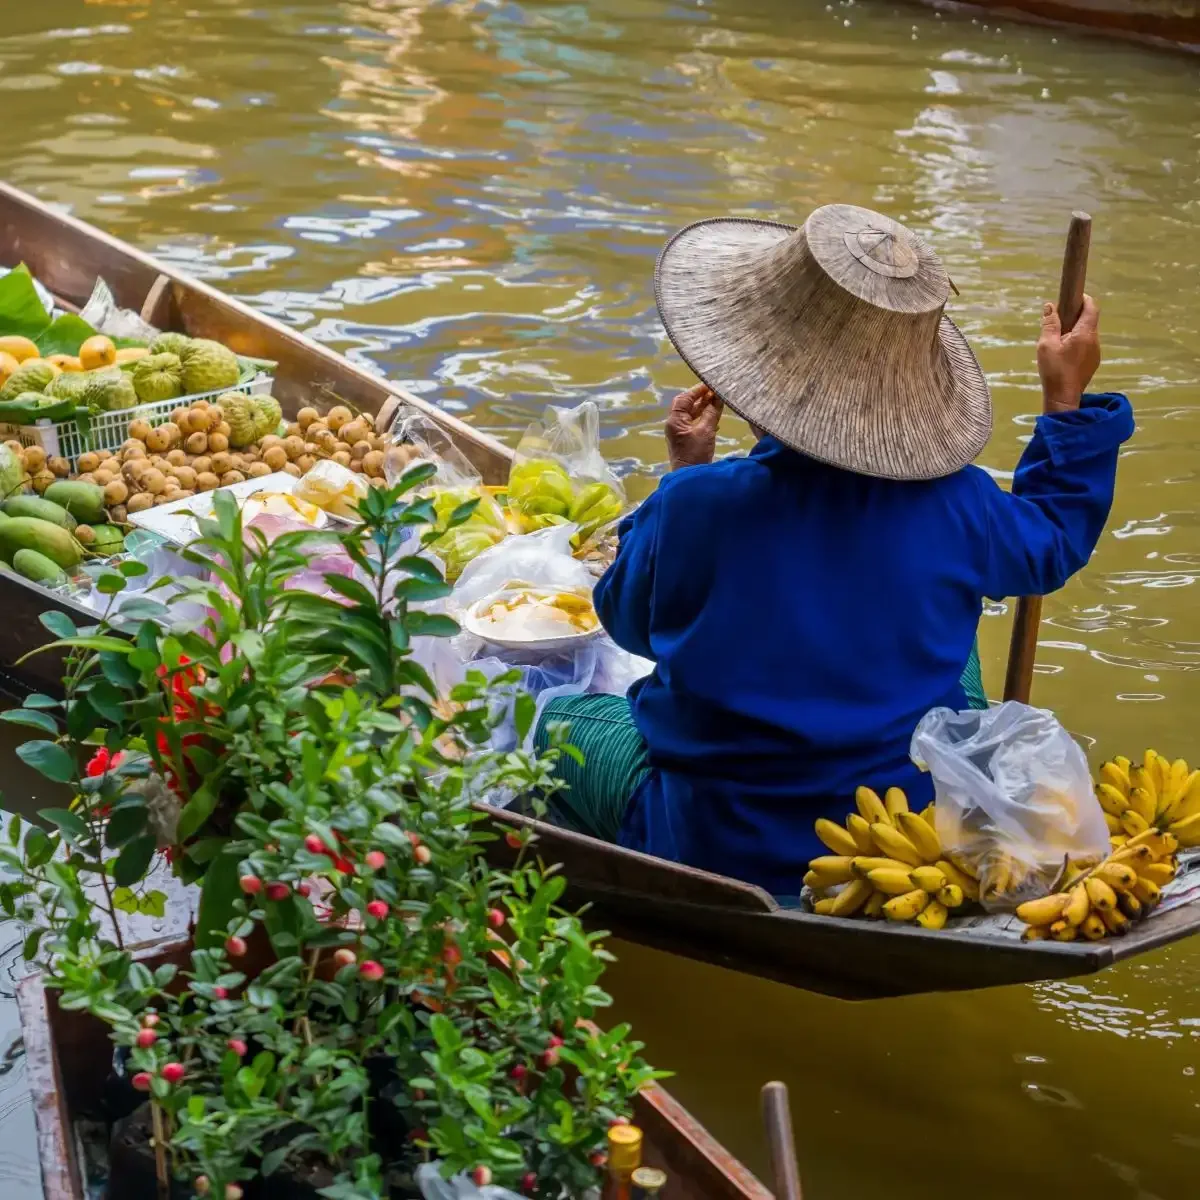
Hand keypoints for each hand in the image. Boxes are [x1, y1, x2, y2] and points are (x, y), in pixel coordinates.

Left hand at [666, 383, 722, 469]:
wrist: (691, 477)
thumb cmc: (696, 454)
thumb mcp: (706, 431)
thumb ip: (712, 413)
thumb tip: (718, 397)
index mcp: (675, 420)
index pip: (684, 398)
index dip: (697, 390)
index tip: (710, 385)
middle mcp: (675, 424)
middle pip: (687, 405)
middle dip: (701, 398)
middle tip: (716, 391)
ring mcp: (680, 432)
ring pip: (692, 414)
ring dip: (704, 407)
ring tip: (718, 401)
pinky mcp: (687, 440)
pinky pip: (695, 424)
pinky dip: (705, 418)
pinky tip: (716, 417)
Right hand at [1037, 294, 1100, 413]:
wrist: (1063, 397)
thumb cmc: (1054, 370)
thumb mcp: (1046, 345)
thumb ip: (1049, 324)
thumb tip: (1050, 306)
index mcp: (1085, 333)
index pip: (1091, 307)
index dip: (1083, 299)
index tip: (1071, 298)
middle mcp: (1095, 340)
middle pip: (1089, 320)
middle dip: (1075, 316)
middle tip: (1057, 322)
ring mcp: (1096, 352)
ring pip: (1087, 334)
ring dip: (1075, 332)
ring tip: (1058, 341)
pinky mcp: (1093, 362)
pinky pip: (1087, 346)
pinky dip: (1077, 343)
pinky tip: (1064, 354)